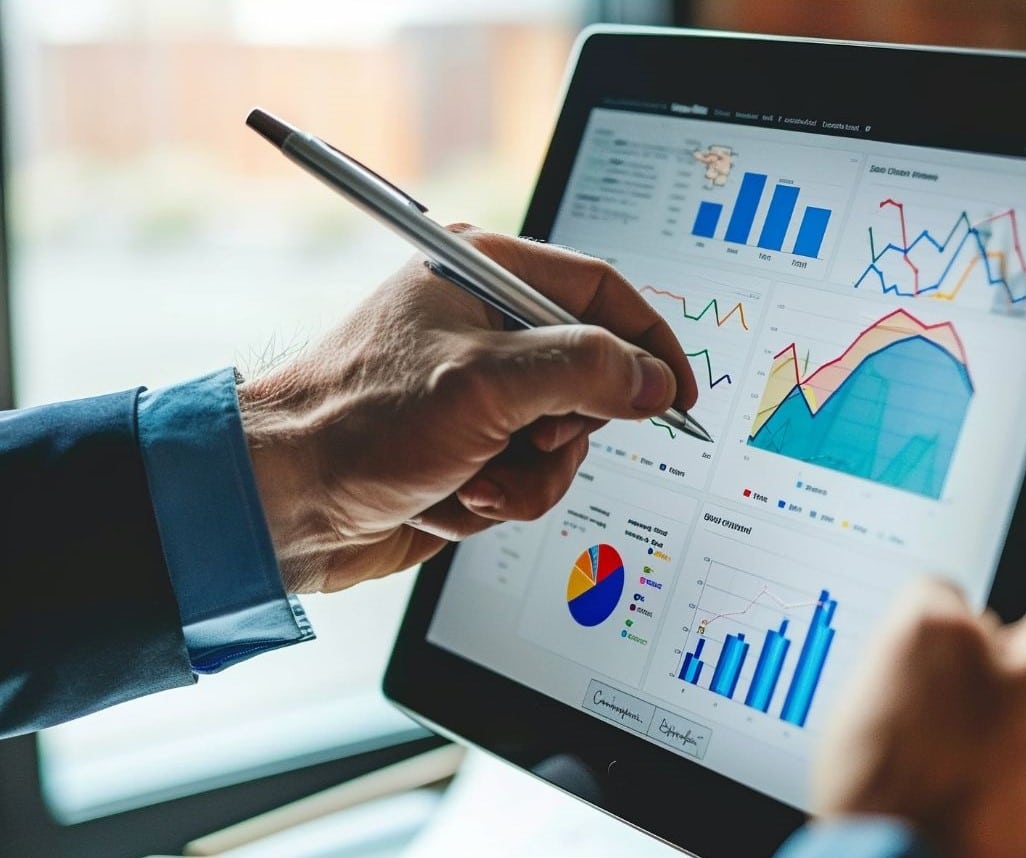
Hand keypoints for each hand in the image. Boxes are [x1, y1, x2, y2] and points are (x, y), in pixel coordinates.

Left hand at [237, 226, 696, 592]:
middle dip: (563, 432)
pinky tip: (446, 495)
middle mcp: (487, 331)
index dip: (649, 343)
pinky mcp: (470, 449)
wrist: (283, 505)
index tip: (677, 393)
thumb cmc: (356, 424)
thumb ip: (585, 371)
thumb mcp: (485, 385)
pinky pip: (528, 480)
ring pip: (564, 444)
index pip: (601, 293)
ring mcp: (479, 395)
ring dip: (525, 477)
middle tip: (527, 440)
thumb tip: (652, 381)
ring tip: (471, 479)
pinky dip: (494, 499)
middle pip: (591, 379)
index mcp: (484, 276)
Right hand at [813, 490, 1025, 857]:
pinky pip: (991, 725)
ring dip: (959, 662)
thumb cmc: (931, 779)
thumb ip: (937, 592)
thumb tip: (940, 609)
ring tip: (902, 674)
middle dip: (987, 593)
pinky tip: (903, 729)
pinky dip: (951, 715)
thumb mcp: (916, 635)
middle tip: (932, 590)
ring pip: (1011, 668)